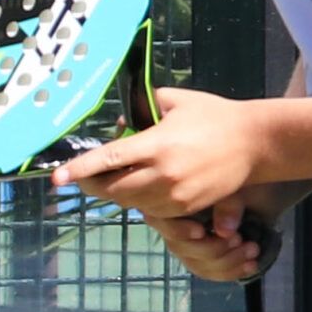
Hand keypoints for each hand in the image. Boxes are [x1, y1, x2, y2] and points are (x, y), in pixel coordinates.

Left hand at [51, 88, 266, 221]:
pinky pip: (152, 211)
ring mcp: (176, 195)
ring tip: (108, 180)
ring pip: (131, 203)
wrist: (255, 143)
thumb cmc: (214, 115)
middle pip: (114, 189)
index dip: (80, 169)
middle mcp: (164, 174)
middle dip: (92, 185)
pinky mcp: (188, 207)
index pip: (109, 159)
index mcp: (157, 144)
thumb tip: (120, 124)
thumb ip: (144, 108)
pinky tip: (138, 187)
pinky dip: (139, 201)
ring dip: (116, 193)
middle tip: (79, 179)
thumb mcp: (176, 101)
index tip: (57, 178)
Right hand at [148, 196, 273, 283]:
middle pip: (182, 248)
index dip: (180, 230)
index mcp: (172, 204)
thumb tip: (224, 231)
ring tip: (252, 249)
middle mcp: (173, 228)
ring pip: (198, 265)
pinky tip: (251, 265)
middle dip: (214, 248)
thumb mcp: (233, 186)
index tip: (201, 231)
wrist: (253, 193)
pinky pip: (211, 273)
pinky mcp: (202, 261)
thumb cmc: (236, 180)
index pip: (164, 221)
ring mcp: (187, 247)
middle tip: (240, 238)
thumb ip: (227, 203)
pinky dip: (232, 271)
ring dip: (228, 262)